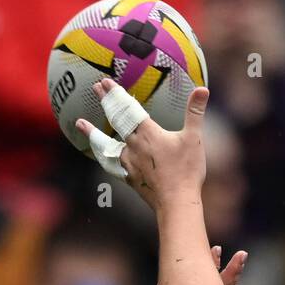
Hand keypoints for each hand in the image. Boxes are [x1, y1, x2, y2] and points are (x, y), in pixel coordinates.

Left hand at [76, 79, 209, 208]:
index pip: (128, 107)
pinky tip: (103, 155)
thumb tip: (203, 89)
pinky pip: (112, 163)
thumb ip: (195, 112)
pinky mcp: (129, 177)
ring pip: (107, 143)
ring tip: (81, 124)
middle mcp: (133, 145)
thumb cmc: (186, 170)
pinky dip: (105, 156)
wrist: (176, 202)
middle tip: (95, 88)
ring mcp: (129, 162)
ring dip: (94, 132)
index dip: (116, 92)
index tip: (104, 81)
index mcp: (148, 132)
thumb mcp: (194, 138)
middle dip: (106, 101)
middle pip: (116, 119)